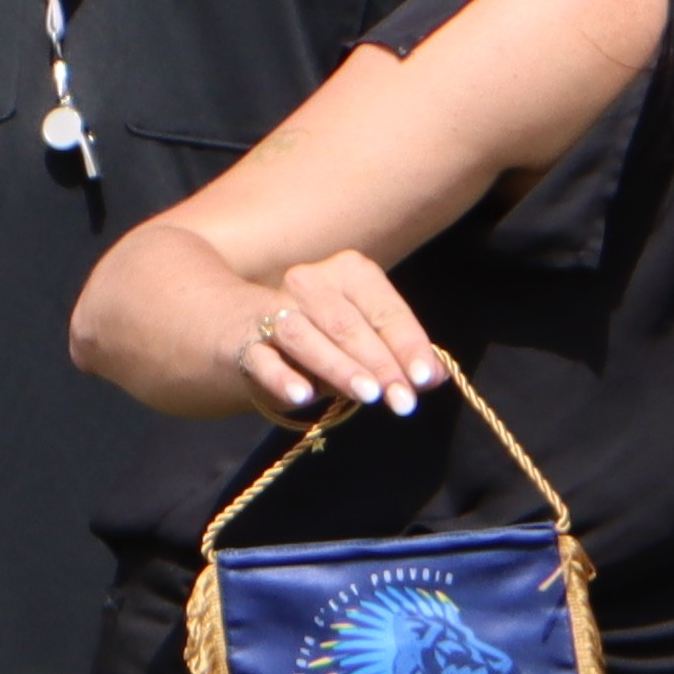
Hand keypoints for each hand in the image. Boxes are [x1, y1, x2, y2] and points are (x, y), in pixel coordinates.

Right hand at [226, 249, 441, 421]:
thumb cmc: (320, 336)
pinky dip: (283, 377)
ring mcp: (273, 309)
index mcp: (348, 273)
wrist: (241, 326)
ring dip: (340, 366)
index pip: (385, 310)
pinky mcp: (243, 341)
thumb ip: (396, 355)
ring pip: (307, 336)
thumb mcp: (362, 340)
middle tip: (402, 401)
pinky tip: (302, 395)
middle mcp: (310, 282)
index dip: (408, 345)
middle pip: (349, 324)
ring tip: (367, 394)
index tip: (424, 379)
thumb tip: (433, 376)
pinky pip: (263, 359)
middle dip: (380, 365)